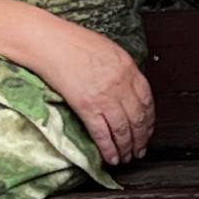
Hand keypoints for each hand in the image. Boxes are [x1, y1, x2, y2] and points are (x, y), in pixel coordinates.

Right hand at [29, 19, 153, 166]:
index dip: (150, 120)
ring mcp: (105, 97)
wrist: (48, 41)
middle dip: (141, 138)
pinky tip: (111, 157)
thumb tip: (126, 86)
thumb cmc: (71, 40)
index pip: (147, 100)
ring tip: (127, 157)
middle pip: (138, 118)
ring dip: (127, 148)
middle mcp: (120, 84)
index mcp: (127, 67)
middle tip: (140, 149)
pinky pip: (102, 134)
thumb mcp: (106, 49)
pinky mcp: (87, 107)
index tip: (148, 128)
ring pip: (123, 130)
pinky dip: (108, 149)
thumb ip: (120, 69)